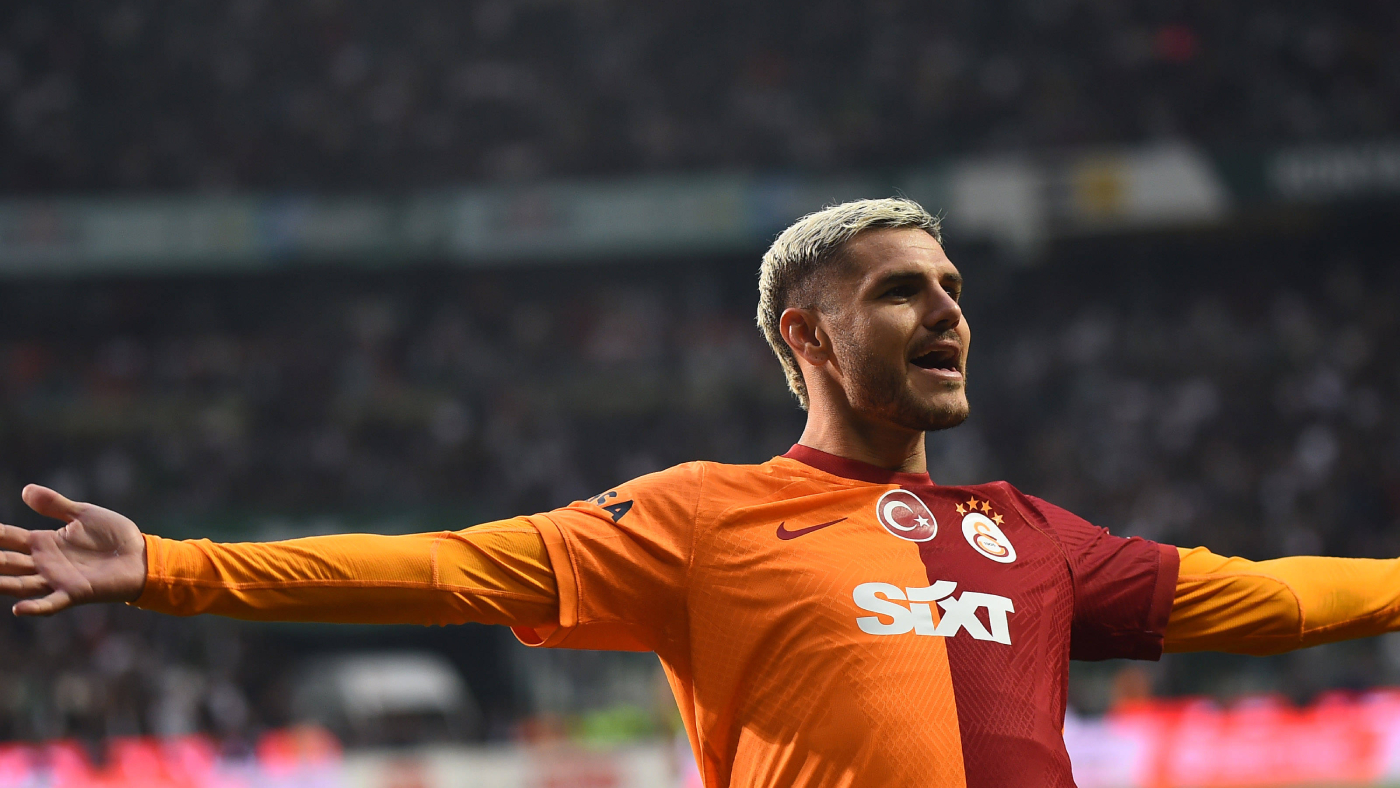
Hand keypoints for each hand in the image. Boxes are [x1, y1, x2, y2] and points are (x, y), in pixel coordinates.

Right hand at [0, 485, 147, 615]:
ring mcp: (57, 579)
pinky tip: (18, 608)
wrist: (141, 556)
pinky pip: (51, 603)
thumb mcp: (83, 514)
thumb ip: (54, 505)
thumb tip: (26, 490)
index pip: (7, 538)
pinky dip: (35, 607)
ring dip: (1, 582)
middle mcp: (44, 563)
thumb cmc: (114, 536)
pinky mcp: (74, 592)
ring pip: (19, 583)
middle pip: (5, 562)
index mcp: (43, 542)